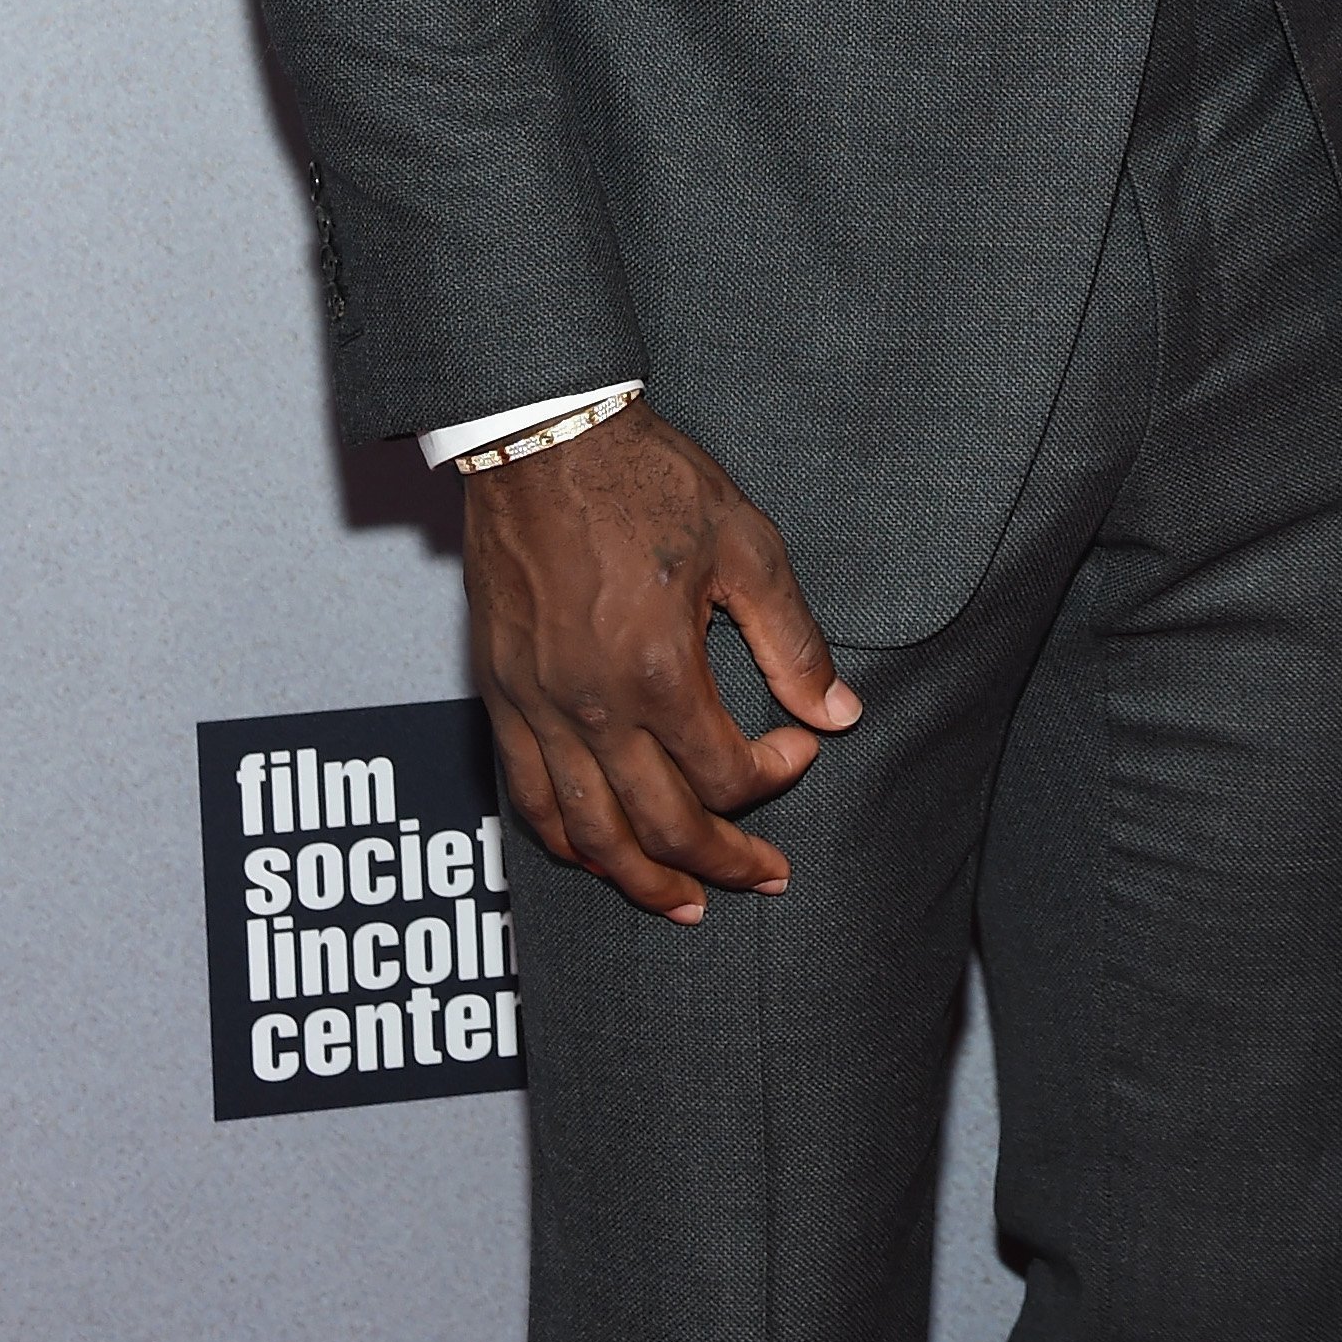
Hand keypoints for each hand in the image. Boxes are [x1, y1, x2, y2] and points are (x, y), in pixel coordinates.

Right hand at [463, 402, 859, 921]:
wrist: (544, 438)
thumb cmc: (647, 482)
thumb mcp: (746, 547)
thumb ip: (794, 641)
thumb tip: (840, 712)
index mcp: (658, 671)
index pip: (725, 775)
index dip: (775, 776)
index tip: (800, 749)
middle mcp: (591, 706)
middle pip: (660, 826)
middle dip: (723, 863)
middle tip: (766, 878)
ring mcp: (538, 708)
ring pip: (589, 834)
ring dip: (643, 880)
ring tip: (686, 903)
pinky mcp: (502, 696)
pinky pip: (529, 798)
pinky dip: (567, 842)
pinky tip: (598, 855)